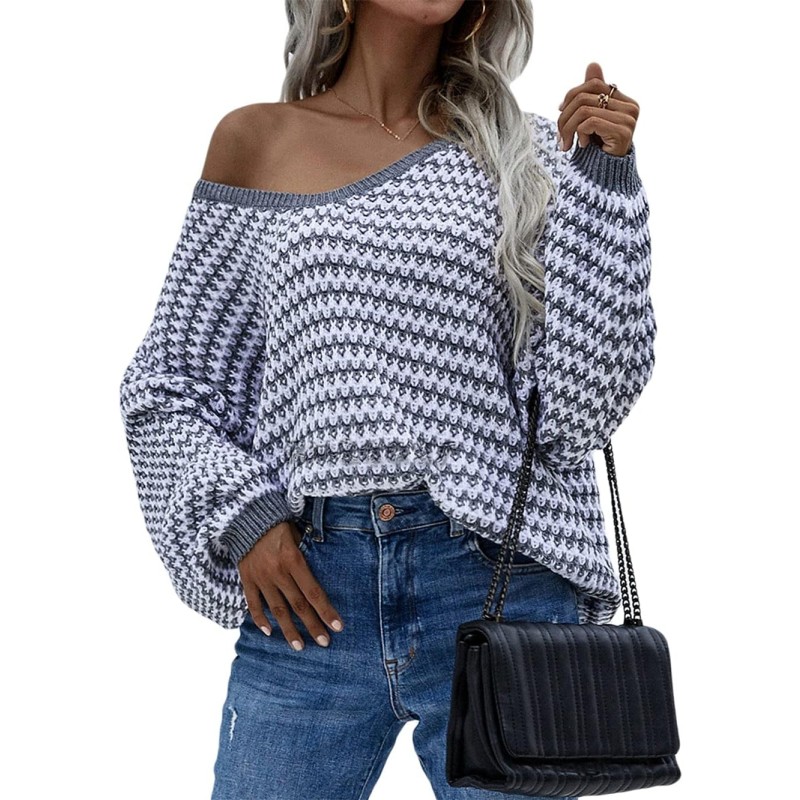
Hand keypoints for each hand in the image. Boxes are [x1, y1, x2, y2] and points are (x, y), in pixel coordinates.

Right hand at [238, 520, 344, 650]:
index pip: (313, 592)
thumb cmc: (278, 524)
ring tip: (298, 646)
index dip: (326, 611)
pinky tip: (269, 632)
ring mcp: (260, 577)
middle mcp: (277, 572)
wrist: (246, 516)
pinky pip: (253, 603)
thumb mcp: (298, 534)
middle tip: (324, 643)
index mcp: (293, 560)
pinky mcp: (246, 578)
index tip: (337, 627)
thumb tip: (320, 573)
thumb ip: (307, 555)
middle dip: (312, 626)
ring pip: (277, 609)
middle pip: (298, 605)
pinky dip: (260, 619)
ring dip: (288, 630)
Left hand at [556, 62, 638, 156]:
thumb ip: (593, 94)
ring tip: (566, 144)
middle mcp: (630, 107)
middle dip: (565, 116)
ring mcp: (629, 119)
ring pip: (584, 110)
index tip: (560, 111)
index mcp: (624, 100)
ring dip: (568, 128)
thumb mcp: (591, 118)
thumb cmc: (598, 147)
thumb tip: (593, 65)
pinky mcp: (623, 132)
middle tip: (560, 136)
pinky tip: (581, 146)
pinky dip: (579, 134)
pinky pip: (590, 122)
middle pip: (585, 97)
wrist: (606, 176)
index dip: (571, 95)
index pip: (593, 84)